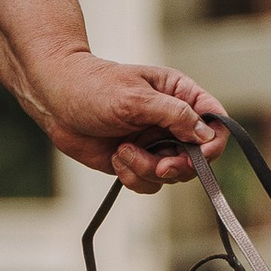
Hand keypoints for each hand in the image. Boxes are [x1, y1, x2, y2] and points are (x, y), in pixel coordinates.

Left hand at [23, 55, 227, 195]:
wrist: (54, 100)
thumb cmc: (93, 87)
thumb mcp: (136, 98)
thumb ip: (174, 114)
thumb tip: (206, 134)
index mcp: (179, 95)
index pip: (216, 121)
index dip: (214, 142)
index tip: (199, 154)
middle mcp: (172, 121)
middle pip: (198, 157)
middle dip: (178, 166)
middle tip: (159, 166)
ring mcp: (155, 143)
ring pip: (173, 174)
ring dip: (148, 170)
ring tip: (123, 152)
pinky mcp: (136, 161)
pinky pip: (149, 183)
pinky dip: (133, 177)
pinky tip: (116, 158)